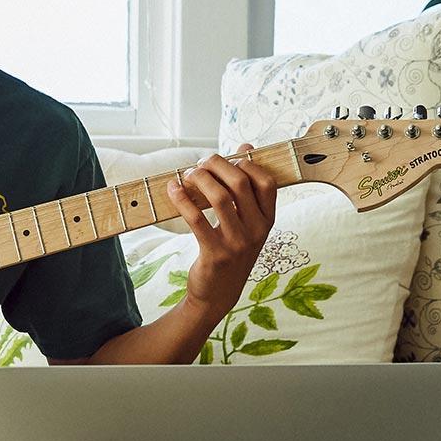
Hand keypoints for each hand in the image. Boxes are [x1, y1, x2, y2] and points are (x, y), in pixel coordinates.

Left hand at [165, 143, 276, 318]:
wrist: (218, 293)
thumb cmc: (231, 250)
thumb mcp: (246, 221)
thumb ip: (246, 186)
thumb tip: (245, 147)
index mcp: (268, 220)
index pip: (266, 182)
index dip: (246, 163)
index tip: (228, 158)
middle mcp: (257, 231)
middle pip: (240, 184)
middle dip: (217, 165)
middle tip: (200, 163)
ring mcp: (238, 243)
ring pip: (220, 198)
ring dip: (200, 179)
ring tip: (187, 174)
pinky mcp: (216, 254)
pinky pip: (197, 219)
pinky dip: (182, 199)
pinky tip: (173, 189)